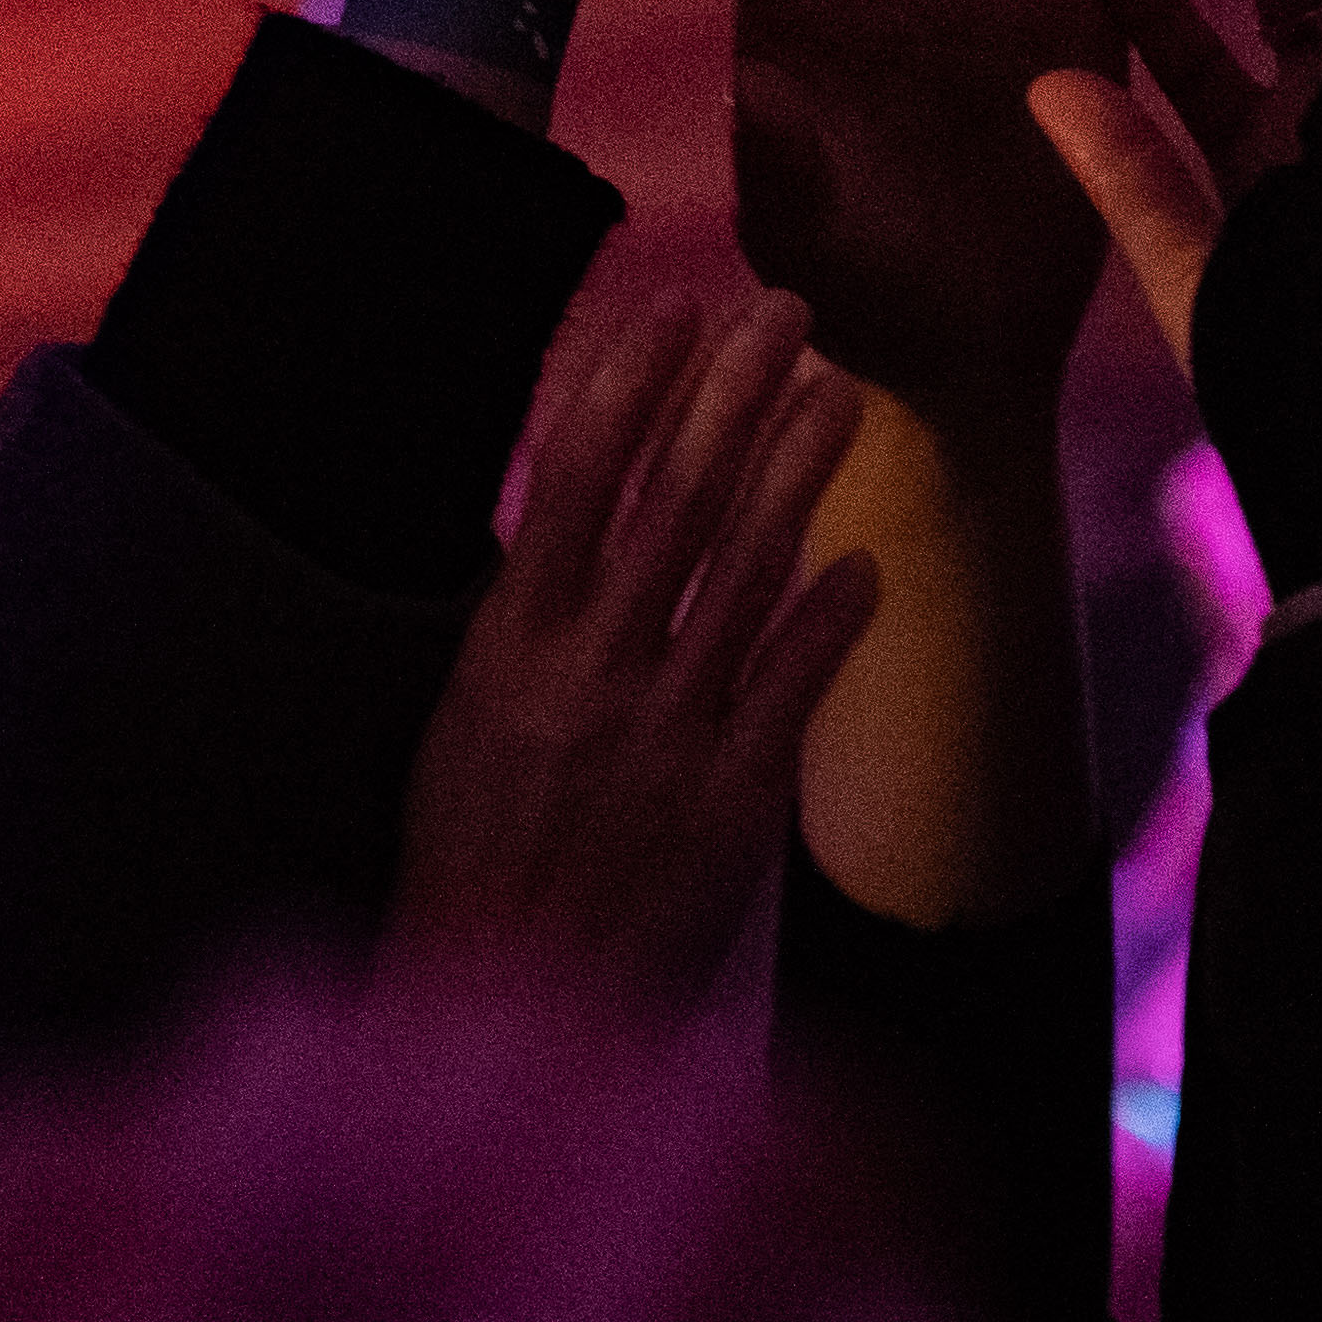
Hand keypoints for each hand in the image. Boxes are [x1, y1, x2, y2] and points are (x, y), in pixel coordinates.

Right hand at [386, 279, 873, 999]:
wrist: (507, 1014)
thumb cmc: (471, 858)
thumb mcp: (460, 720)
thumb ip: (517, 618)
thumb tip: (562, 509)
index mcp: (510, 645)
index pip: (574, 476)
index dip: (630, 383)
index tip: (673, 307)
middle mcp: (593, 672)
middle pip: (678, 499)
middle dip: (736, 393)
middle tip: (784, 310)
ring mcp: (669, 734)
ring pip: (748, 570)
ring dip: (797, 470)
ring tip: (836, 395)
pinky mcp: (731, 802)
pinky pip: (792, 685)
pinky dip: (830, 616)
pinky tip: (862, 559)